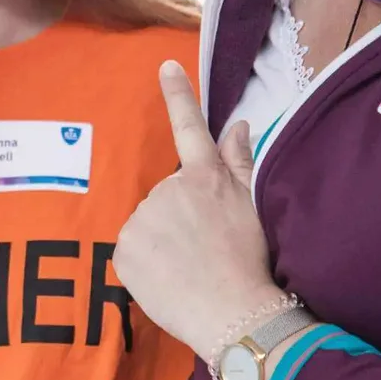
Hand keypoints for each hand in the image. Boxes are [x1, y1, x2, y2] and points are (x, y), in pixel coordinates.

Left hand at [113, 61, 286, 361]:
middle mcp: (169, 189)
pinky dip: (145, 264)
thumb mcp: (256, 206)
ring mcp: (143, 219)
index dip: (178, 94)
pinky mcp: (124, 249)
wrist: (234, 314)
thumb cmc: (252, 262)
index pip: (190, 127)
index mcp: (205, 177)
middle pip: (168, 194)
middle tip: (205, 247)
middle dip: (180, 214)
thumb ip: (241, 162)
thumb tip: (237, 124)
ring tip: (189, 268)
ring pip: (149, 224)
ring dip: (163, 240)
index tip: (165, 65)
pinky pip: (132, 252)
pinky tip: (168, 279)